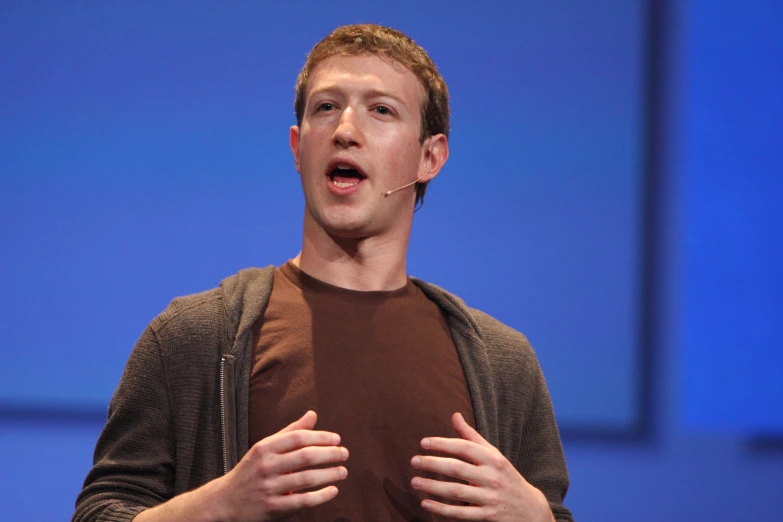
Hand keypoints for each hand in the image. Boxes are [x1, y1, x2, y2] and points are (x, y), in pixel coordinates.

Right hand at [211, 410, 348, 521]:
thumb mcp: (265, 448)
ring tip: (343, 471)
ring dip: (330, 474)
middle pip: (305, 456)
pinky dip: (321, 496)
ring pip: (306, 479)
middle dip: (330, 454)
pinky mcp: (273, 508)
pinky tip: (332, 491)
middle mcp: (266, 466)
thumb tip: (312, 414)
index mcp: (264, 448)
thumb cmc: (250, 471)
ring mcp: (269, 488)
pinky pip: (302, 501)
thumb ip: (290, 432)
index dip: (320, 437)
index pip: (298, 438)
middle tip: (345, 454)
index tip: (337, 439)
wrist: (224, 502)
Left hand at [410, 412, 553, 521]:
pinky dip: (442, 509)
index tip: (423, 443)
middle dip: (433, 464)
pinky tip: (425, 503)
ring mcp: (490, 498)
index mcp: (493, 459)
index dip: (443, 444)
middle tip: (413, 461)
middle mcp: (492, 477)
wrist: (530, 509)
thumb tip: (455, 414)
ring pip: (456, 491)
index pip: (464, 447)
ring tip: (414, 481)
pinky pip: (461, 513)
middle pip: (457, 468)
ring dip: (433, 486)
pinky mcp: (487, 516)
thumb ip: (472, 436)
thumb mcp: (493, 454)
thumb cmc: (505, 476)